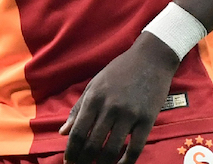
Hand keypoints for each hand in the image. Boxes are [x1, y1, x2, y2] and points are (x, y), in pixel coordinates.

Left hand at [59, 33, 178, 163]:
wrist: (151, 58)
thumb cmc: (119, 71)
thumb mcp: (94, 84)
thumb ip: (78, 109)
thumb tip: (62, 132)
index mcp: (94, 98)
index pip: (78, 132)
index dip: (71, 151)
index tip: (68, 161)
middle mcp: (109, 107)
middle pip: (93, 144)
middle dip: (84, 161)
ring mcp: (129, 114)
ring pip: (112, 149)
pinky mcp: (147, 119)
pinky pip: (135, 147)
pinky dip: (127, 162)